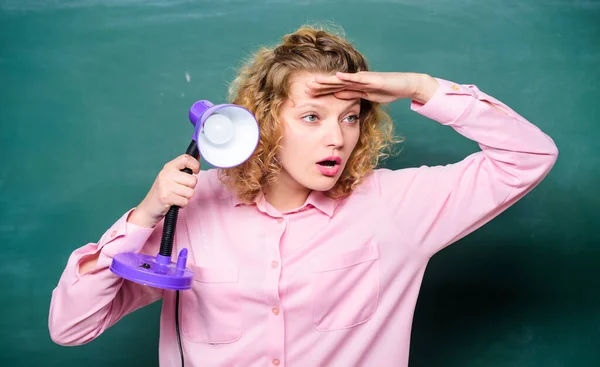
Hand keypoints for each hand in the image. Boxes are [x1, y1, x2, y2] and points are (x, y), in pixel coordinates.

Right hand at [128, 154, 199, 227]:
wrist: (149, 207)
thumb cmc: (164, 191)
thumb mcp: (172, 176)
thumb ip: (184, 169)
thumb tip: (199, 156)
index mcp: (169, 167)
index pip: (186, 158)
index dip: (195, 165)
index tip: (196, 171)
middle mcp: (166, 174)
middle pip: (193, 180)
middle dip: (190, 188)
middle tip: (180, 190)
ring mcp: (165, 185)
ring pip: (190, 192)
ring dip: (186, 197)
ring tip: (176, 196)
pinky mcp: (165, 197)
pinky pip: (185, 201)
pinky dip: (182, 204)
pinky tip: (174, 202)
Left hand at [306, 71, 437, 103]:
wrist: (406, 85)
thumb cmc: (388, 90)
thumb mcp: (366, 96)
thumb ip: (352, 95)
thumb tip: (336, 95)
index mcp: (355, 86)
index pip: (334, 89)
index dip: (321, 91)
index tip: (307, 94)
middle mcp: (357, 80)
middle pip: (335, 83)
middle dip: (320, 85)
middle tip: (304, 87)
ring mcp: (364, 78)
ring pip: (342, 79)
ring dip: (328, 80)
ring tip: (315, 80)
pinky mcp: (372, 78)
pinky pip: (358, 78)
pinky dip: (347, 77)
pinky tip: (337, 76)